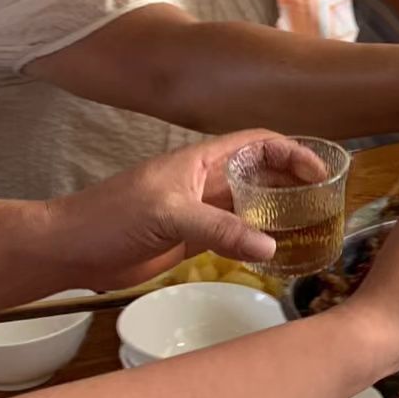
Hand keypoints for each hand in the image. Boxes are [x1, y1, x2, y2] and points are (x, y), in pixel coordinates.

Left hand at [46, 130, 313, 288]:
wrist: (71, 249)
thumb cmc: (110, 216)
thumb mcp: (169, 214)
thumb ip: (221, 229)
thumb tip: (271, 245)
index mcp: (202, 161)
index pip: (258, 144)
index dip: (292, 152)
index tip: (320, 171)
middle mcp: (207, 182)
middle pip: (261, 174)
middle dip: (294, 183)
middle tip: (327, 203)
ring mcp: (202, 212)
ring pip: (252, 206)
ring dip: (279, 213)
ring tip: (312, 227)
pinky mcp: (194, 240)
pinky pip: (236, 237)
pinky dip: (258, 243)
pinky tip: (277, 254)